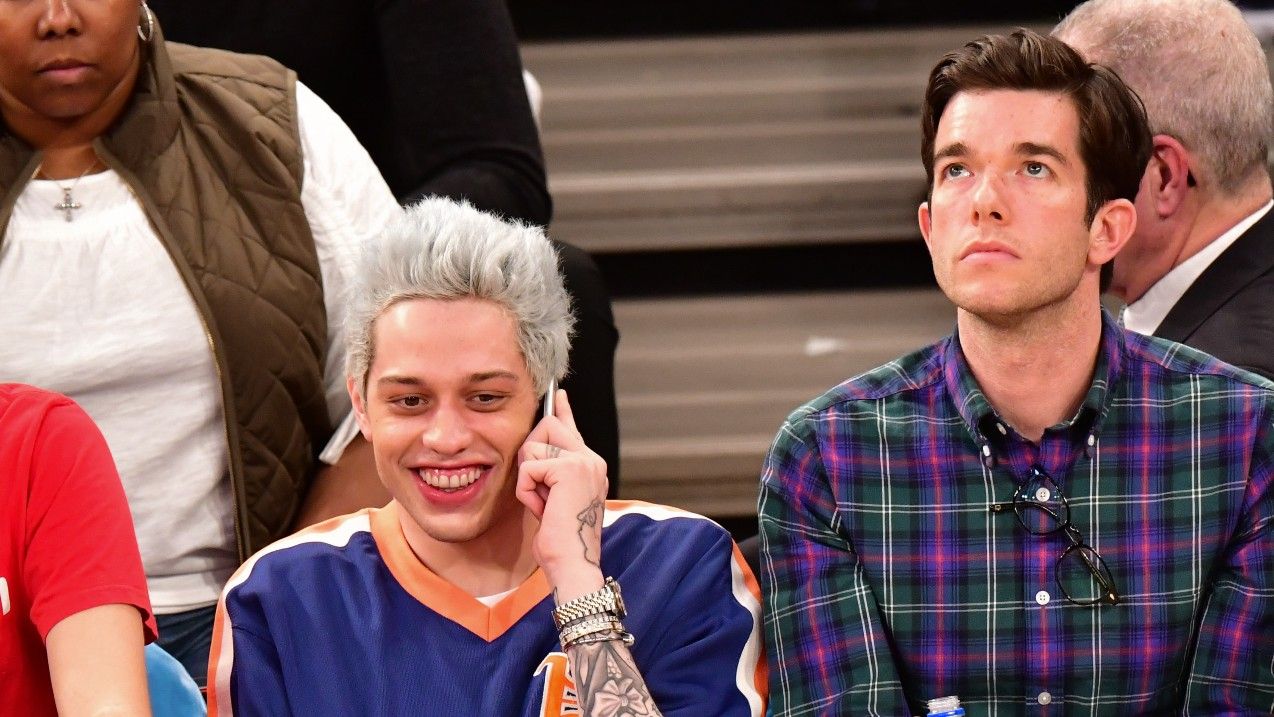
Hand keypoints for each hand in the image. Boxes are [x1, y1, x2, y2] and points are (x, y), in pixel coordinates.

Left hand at [516, 389, 608, 602]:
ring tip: (544, 505)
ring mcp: (583, 461)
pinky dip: (527, 491)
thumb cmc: (560, 540)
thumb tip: (535, 450)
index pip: (571, 429)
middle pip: (547, 427)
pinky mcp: (569, 468)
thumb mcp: (553, 499)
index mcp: (591, 466)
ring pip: (533, 447)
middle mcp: (591, 459)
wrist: (572, 562)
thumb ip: (550, 473)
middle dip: (530, 457)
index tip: (558, 393)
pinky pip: (528, 468)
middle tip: (539, 492)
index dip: (562, 411)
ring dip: (528, 480)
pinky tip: (542, 509)